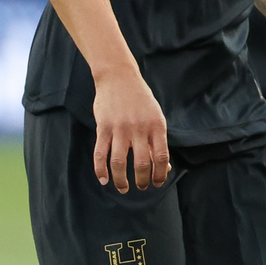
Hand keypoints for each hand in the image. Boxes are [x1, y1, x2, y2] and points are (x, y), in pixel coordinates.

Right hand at [91, 69, 170, 191]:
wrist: (119, 77)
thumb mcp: (155, 117)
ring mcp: (120, 128)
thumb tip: (165, 167)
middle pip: (141, 163)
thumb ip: (158, 142)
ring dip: (121, 180)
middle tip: (141, 187)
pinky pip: (100, 153)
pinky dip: (101, 170)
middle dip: (142, 180)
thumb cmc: (140, 100)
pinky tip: (104, 179)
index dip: (160, 174)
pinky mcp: (103, 127)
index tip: (157, 183)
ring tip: (123, 188)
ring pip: (119, 162)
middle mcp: (139, 128)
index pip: (161, 156)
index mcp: (156, 125)